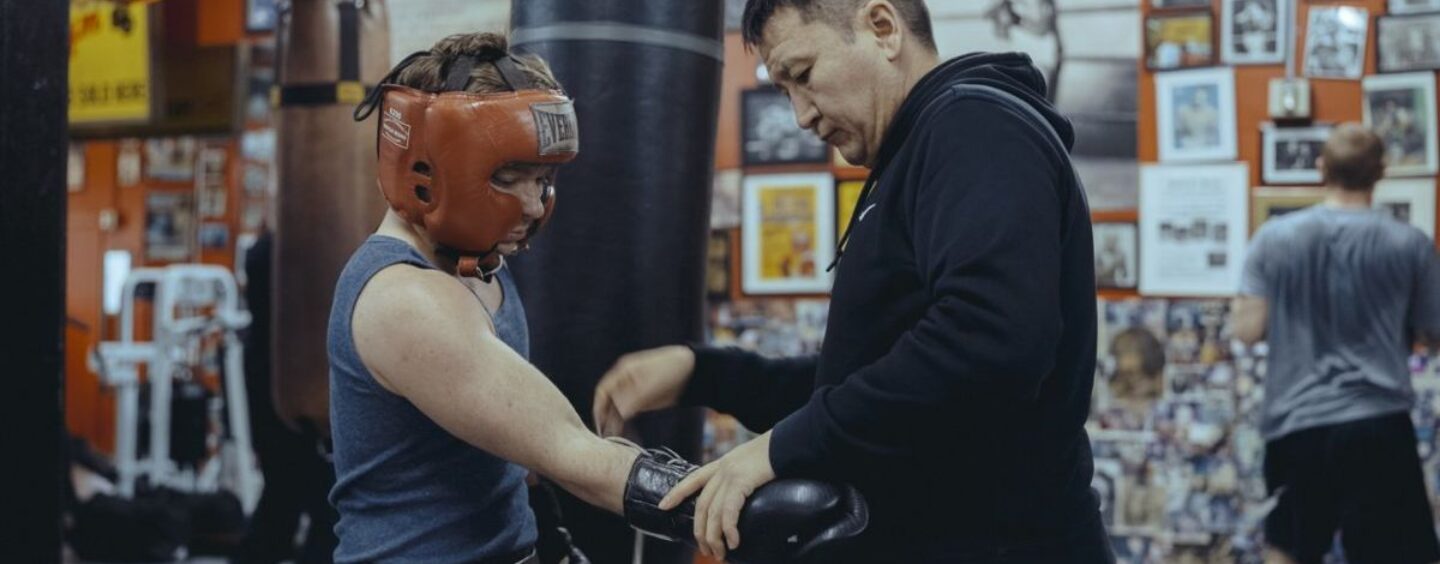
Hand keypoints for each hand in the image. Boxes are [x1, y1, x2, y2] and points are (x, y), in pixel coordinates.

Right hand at [592, 345, 694, 435]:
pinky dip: (624, 422)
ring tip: (613, 438)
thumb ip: (634, 398)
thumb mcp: (652, 384)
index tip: (598, 422)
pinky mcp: (643, 400)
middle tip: (605, 434)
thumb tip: (619, 412)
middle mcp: (625, 381)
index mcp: (624, 371)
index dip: (598, 407)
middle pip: (609, 401)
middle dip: (605, 418)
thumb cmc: (672, 368)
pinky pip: (628, 412)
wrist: (693, 369)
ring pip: (618, 408)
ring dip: (614, 422)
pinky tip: (624, 433)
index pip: (603, 390)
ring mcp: (633, 391)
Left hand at [659, 432, 775, 559]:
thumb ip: (741, 476)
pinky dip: (729, 530)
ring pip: (713, 512)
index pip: (692, 479)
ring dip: (714, 537)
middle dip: (700, 531)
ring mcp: (730, 475)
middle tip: (705, 550)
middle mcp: (722, 469)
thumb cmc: (774, 453)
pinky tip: (733, 542)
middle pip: (702, 505)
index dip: (676, 493)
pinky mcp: (741, 482)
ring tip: (718, 553)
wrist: (786, 442)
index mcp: (721, 464)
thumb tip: (741, 493)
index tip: (663, 506)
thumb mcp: (750, 462)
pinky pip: (729, 512)